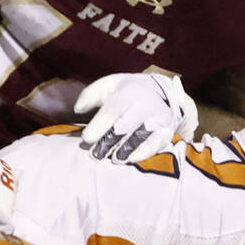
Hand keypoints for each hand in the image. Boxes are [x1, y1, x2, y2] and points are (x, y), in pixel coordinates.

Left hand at [75, 73, 198, 163]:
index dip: (97, 127)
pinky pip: (156, 144)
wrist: (161, 91)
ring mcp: (158, 117)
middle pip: (124, 127)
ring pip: (139, 137)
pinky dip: (143, 153)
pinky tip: (130, 158)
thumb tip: (78, 109)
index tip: (86, 139)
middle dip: (107, 143)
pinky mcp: (167, 130)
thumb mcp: (108, 85)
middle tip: (95, 155)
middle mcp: (145, 104)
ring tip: (113, 159)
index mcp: (128, 91)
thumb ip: (90, 95)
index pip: (111, 112)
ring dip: (124, 150)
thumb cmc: (127, 90)